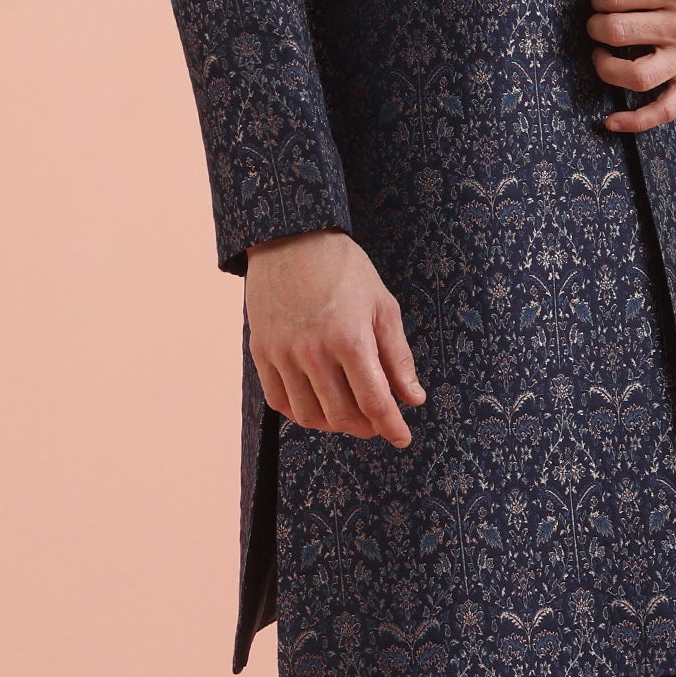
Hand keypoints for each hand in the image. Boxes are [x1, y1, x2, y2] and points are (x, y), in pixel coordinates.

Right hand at [243, 230, 424, 443]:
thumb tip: (414, 398)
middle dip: (366, 427)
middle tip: (378, 423)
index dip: (392, 427)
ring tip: (350, 415)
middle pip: (343, 415)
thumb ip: (398, 357)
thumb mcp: (382, 306)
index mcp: (350, 339)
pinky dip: (302, 412)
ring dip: (335, 424)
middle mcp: (313, 352)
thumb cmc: (344, 268)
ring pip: (310, 415)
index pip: (375, 402)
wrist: (290, 238)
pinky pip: (280, 401)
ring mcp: (282, 354)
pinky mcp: (261, 352)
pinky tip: (318, 403)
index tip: (403, 438)